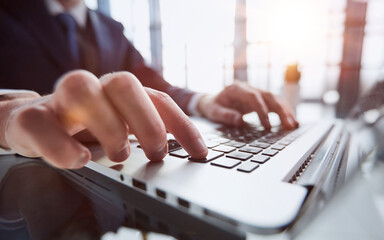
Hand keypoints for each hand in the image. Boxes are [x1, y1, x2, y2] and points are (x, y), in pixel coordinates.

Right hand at [1, 70, 207, 168]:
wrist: (32, 124)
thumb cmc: (85, 129)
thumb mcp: (121, 130)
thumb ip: (146, 136)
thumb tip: (188, 155)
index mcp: (119, 94)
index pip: (158, 98)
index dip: (182, 124)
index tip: (199, 152)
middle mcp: (93, 89)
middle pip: (124, 83)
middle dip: (147, 119)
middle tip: (157, 153)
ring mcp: (60, 100)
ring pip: (82, 88)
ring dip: (108, 125)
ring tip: (120, 155)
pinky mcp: (29, 117)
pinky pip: (40, 123)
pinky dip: (61, 145)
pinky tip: (79, 159)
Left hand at [197, 82, 297, 128]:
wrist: (212, 100)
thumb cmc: (213, 106)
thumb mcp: (213, 111)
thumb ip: (225, 115)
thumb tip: (239, 121)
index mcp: (237, 88)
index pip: (253, 97)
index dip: (262, 110)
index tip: (267, 126)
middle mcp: (249, 88)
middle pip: (269, 96)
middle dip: (280, 111)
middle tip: (288, 125)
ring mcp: (256, 92)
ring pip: (275, 99)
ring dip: (286, 111)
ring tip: (294, 125)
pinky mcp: (261, 98)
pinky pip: (275, 103)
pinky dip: (284, 111)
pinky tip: (291, 122)